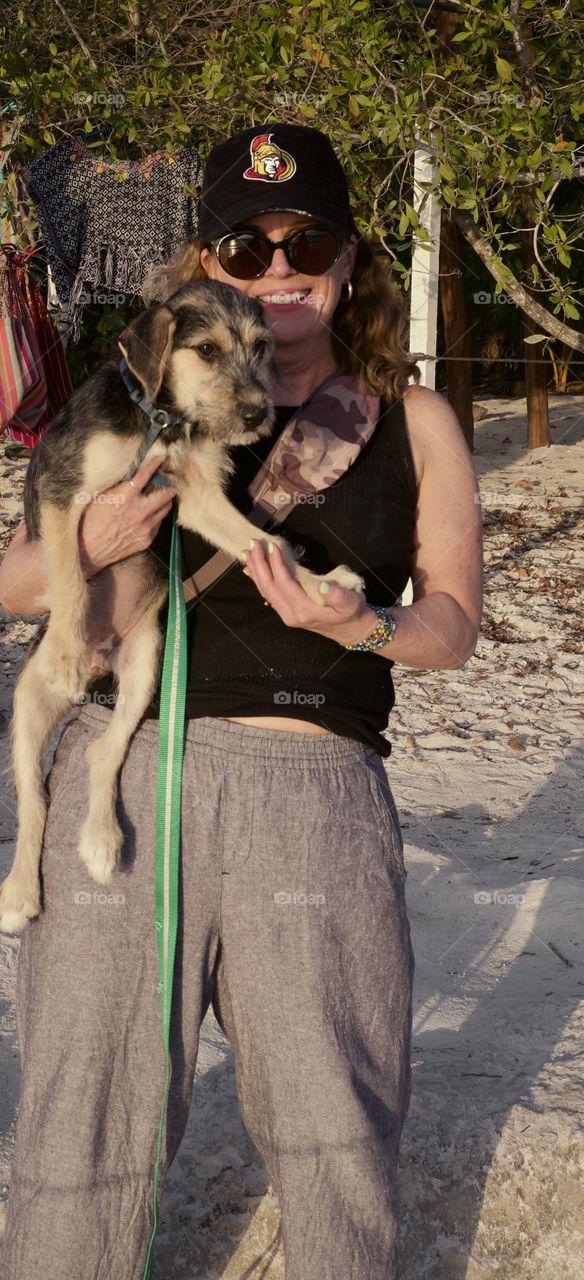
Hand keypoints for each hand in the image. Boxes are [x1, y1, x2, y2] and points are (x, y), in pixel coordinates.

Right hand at [78, 455, 177, 575]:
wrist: (88, 550)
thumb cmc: (89, 522)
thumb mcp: (100, 498)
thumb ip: (118, 487)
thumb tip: (130, 476)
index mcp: (125, 497)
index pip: (145, 475)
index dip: (155, 464)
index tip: (162, 458)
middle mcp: (139, 511)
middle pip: (165, 494)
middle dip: (168, 486)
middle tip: (168, 482)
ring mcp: (145, 527)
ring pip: (166, 510)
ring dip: (165, 501)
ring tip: (162, 498)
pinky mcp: (147, 539)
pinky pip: (159, 524)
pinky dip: (157, 517)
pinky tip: (151, 515)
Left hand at [242, 539, 375, 645]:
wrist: (349, 629)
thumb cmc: (352, 612)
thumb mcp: (351, 602)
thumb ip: (338, 595)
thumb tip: (322, 586)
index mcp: (305, 610)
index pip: (285, 584)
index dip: (277, 564)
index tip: (273, 546)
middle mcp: (291, 614)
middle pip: (269, 587)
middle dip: (259, 564)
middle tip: (253, 544)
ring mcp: (286, 614)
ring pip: (265, 591)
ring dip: (255, 571)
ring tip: (247, 552)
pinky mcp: (286, 612)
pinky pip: (268, 595)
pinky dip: (259, 580)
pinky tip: (251, 569)